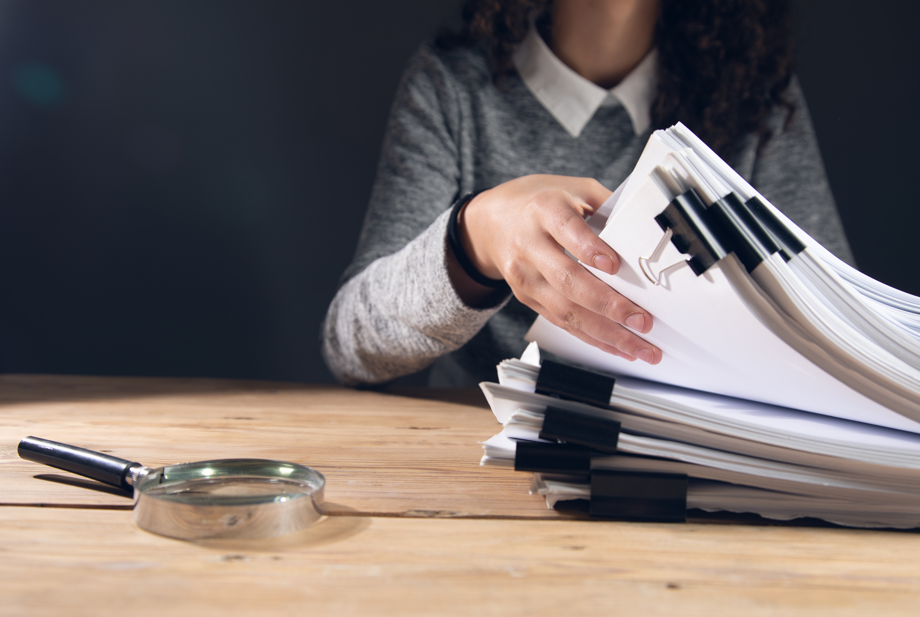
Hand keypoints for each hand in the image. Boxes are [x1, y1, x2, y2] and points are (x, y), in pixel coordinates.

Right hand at [452, 175, 660, 363]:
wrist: (491, 222)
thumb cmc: (539, 202)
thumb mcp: (574, 188)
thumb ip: (608, 204)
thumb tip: (646, 232)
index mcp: (544, 210)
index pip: (566, 230)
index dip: (588, 249)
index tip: (614, 265)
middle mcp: (530, 245)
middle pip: (568, 280)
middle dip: (608, 305)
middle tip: (642, 320)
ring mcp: (525, 276)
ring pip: (566, 310)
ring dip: (606, 333)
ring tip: (640, 347)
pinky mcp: (527, 298)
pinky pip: (561, 322)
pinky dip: (592, 337)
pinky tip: (617, 347)